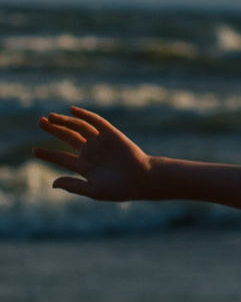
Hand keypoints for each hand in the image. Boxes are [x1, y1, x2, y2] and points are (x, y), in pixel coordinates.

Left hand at [35, 109, 155, 201]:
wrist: (144, 179)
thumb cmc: (121, 189)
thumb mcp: (94, 190)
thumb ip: (73, 186)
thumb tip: (53, 183)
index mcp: (86, 166)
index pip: (62, 158)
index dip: (48, 154)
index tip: (35, 151)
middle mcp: (91, 152)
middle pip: (68, 137)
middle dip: (53, 130)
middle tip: (40, 122)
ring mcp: (101, 142)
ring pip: (79, 127)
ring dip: (65, 121)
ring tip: (50, 117)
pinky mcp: (111, 134)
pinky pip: (96, 122)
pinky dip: (84, 115)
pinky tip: (72, 111)